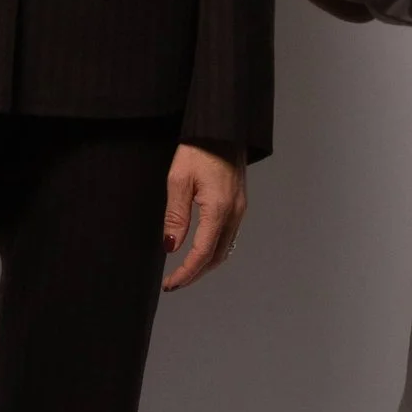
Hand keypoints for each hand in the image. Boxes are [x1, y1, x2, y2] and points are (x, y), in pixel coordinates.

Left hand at [162, 143, 248, 290]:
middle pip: (217, 257)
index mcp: (219, 209)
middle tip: (174, 282)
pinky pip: (230, 236)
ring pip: (225, 249)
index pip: (202, 253)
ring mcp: (240, 209)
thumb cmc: (199, 148)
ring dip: (206, 264)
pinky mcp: (240, 203)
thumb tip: (170, 247)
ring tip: (185, 271)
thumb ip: (175, 216)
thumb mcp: (178, 181)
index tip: (170, 284)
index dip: (186, 273)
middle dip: (195, 274)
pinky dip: (214, 250)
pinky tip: (201, 250)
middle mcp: (235, 213)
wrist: (223, 127)